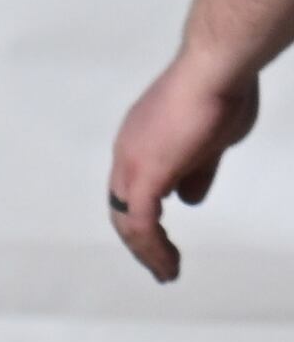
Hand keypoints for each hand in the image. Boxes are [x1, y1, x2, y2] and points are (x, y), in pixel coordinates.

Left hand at [110, 52, 254, 283]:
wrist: (216, 69)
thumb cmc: (220, 94)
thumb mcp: (210, 142)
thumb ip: (197, 170)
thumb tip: (189, 198)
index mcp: (140, 142)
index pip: (130, 189)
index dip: (143, 219)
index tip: (161, 243)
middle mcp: (127, 151)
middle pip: (121, 207)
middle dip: (139, 242)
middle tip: (160, 266)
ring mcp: (132, 160)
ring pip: (126, 218)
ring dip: (146, 251)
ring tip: (166, 272)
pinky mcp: (146, 171)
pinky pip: (140, 221)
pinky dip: (151, 247)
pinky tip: (167, 263)